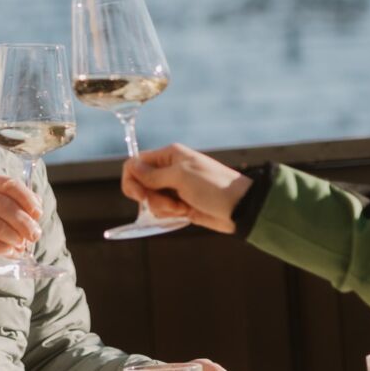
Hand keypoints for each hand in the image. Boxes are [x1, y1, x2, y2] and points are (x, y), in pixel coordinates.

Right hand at [0, 173, 42, 272]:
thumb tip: (37, 207)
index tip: (38, 213)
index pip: (7, 183)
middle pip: (3, 205)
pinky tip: (12, 252)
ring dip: (16, 238)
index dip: (27, 198)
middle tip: (35, 235)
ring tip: (23, 245)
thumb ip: (11, 201)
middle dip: (24, 221)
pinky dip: (6, 249)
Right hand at [121, 143, 252, 233]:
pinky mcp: (179, 204)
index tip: (140, 195)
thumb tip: (130, 166)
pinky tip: (186, 213)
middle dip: (150, 197)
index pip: (135, 163)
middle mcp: (168, 170)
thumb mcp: (181, 176)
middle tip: (168, 203)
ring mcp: (174, 188)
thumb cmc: (213, 186)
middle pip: (140, 184)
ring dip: (163, 207)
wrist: (239, 208)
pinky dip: (169, 214)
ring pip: (150, 200)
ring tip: (182, 208)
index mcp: (169, 156)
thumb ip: (153, 174)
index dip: (132, 179)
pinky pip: (161, 210)